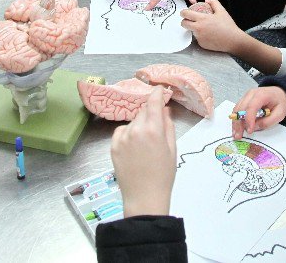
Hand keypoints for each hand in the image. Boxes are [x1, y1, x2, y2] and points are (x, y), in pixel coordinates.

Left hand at [110, 87, 177, 216]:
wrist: (144, 197)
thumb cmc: (163, 175)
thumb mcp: (172, 148)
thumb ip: (168, 125)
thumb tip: (164, 110)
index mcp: (153, 129)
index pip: (153, 102)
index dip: (157, 93)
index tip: (159, 89)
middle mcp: (135, 130)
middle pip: (143, 112)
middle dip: (150, 114)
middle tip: (156, 128)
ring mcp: (122, 138)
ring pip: (132, 121)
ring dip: (139, 125)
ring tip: (146, 144)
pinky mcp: (113, 146)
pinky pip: (121, 131)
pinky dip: (128, 133)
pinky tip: (135, 147)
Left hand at [181, 0, 244, 53]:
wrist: (233, 40)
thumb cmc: (228, 26)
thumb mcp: (222, 11)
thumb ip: (214, 3)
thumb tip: (207, 1)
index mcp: (202, 19)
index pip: (186, 14)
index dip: (183, 12)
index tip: (185, 12)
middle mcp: (198, 29)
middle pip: (184, 24)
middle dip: (185, 21)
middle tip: (190, 20)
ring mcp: (199, 37)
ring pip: (191, 31)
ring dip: (194, 28)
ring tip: (205, 27)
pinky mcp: (202, 44)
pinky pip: (198, 38)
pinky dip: (201, 36)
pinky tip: (209, 34)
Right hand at [230, 86, 285, 139]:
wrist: (279, 93)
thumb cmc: (280, 103)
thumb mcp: (280, 114)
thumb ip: (268, 122)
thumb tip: (254, 127)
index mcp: (262, 95)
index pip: (251, 107)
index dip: (249, 120)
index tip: (249, 131)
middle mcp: (251, 94)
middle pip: (241, 109)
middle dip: (238, 124)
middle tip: (238, 136)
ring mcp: (246, 96)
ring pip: (236, 110)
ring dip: (235, 123)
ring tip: (236, 134)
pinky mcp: (244, 100)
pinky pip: (237, 110)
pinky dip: (236, 120)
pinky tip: (236, 128)